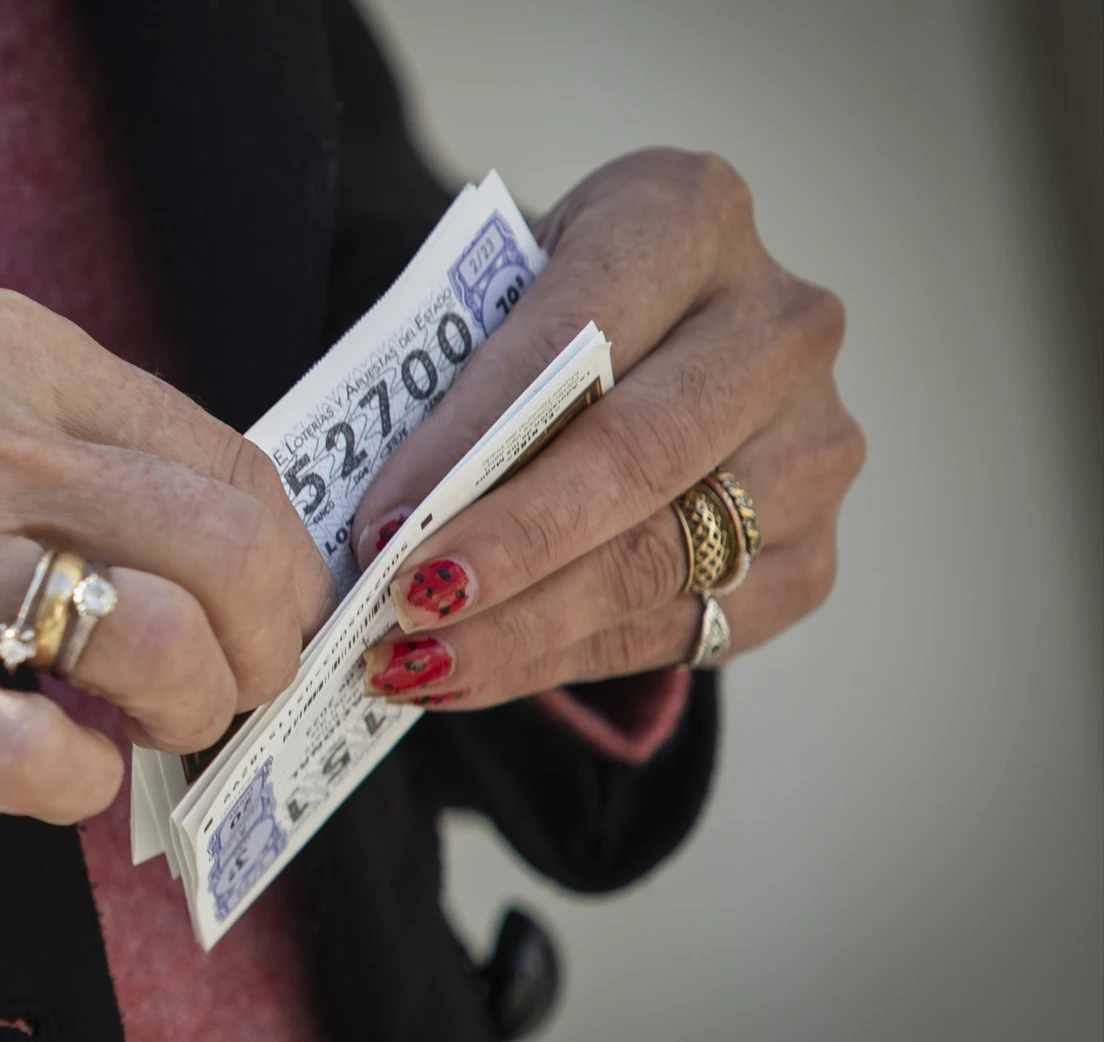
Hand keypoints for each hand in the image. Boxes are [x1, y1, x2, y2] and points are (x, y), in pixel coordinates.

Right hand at [0, 288, 333, 857]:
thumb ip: (51, 444)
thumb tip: (199, 538)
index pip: (219, 457)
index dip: (280, 555)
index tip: (277, 608)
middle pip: (220, 550)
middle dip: (265, 642)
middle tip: (245, 686)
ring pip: (154, 649)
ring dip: (190, 714)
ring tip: (154, 732)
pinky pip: (38, 757)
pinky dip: (84, 782)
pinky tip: (64, 773)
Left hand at [350, 149, 862, 713]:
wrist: (650, 343)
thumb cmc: (543, 317)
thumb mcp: (494, 297)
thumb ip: (450, 375)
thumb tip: (380, 518)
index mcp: (691, 214)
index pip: (578, 330)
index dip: (475, 434)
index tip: (383, 518)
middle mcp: (781, 326)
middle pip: (638, 454)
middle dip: (507, 545)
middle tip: (404, 607)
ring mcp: (816, 445)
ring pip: (662, 559)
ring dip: (525, 625)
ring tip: (417, 663)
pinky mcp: (814, 551)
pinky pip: (682, 626)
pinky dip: (565, 656)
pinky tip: (476, 671)